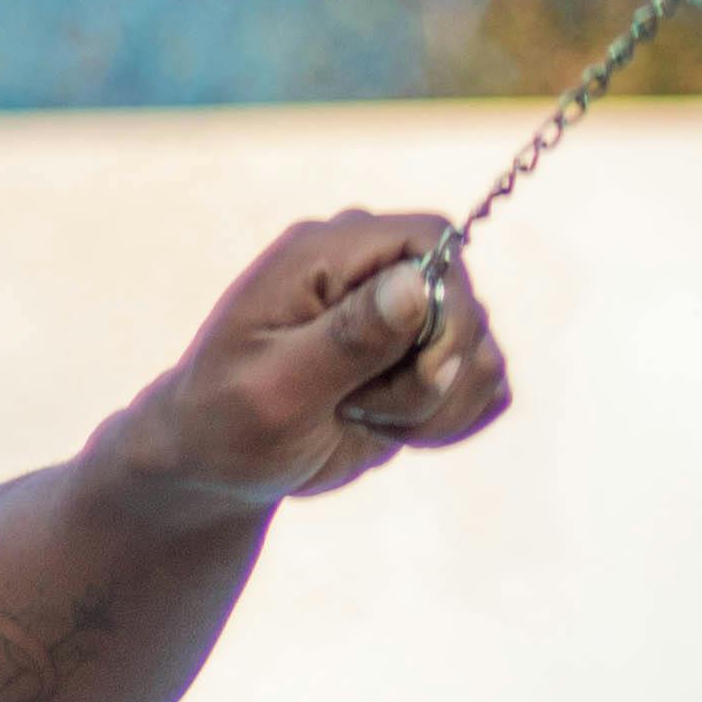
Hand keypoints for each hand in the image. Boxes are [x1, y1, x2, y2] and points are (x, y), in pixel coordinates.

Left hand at [129, 209, 514, 507]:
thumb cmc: (226, 420)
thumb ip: (346, 338)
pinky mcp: (424, 362)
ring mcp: (404, 318)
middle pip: (467, 304)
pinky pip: (485, 385)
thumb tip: (415, 282)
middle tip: (361, 409)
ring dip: (440, 407)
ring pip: (483, 354)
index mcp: (325, 254)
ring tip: (369, 420)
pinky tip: (396, 432)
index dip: (444, 304)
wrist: (217, 461)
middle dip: (432, 378)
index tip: (413, 368)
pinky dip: (452, 419)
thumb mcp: (274, 388)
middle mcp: (372, 274)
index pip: (431, 239)